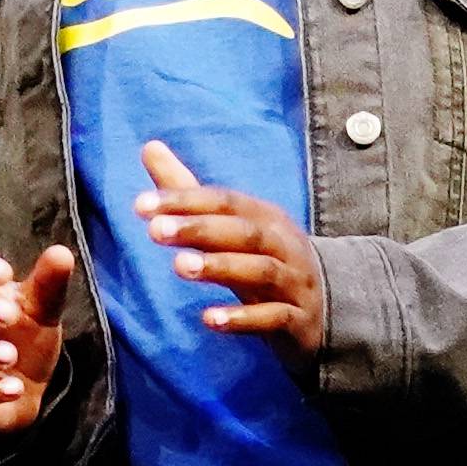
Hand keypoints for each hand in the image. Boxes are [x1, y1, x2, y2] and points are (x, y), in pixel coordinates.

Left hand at [137, 139, 323, 363]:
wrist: (326, 309)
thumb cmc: (264, 260)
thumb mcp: (230, 227)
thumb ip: (188, 192)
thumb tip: (148, 146)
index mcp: (264, 217)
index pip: (223, 202)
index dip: (184, 201)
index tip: (140, 207)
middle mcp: (282, 244)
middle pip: (243, 231)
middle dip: (199, 228)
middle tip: (155, 231)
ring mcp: (294, 282)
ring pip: (260, 270)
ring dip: (220, 266)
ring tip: (179, 266)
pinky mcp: (299, 319)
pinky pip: (273, 316)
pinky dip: (242, 318)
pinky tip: (209, 319)